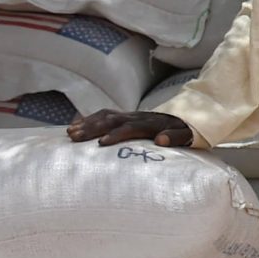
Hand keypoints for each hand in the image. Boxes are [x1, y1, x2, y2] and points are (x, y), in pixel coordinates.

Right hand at [68, 109, 196, 147]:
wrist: (187, 115)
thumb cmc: (186, 130)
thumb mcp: (188, 135)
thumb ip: (176, 137)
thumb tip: (161, 140)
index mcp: (151, 123)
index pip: (130, 128)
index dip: (116, 134)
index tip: (102, 143)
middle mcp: (137, 117)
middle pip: (112, 120)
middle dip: (92, 128)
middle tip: (75, 138)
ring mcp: (130, 115)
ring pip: (105, 116)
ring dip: (86, 123)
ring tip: (70, 133)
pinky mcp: (125, 115)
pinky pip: (104, 114)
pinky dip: (89, 119)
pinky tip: (75, 126)